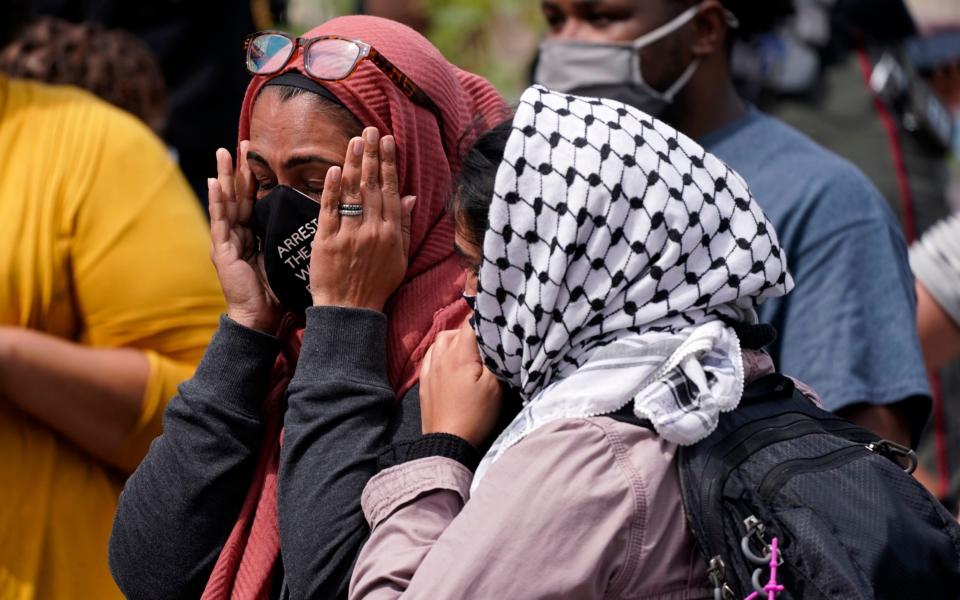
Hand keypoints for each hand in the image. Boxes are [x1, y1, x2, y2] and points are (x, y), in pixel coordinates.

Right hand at [209, 142, 280, 332]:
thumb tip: (320, 221)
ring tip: (224, 153)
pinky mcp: (221, 251)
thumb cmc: (280, 293)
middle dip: (239, 170)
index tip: (261, 156)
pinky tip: (213, 182)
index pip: (256, 201)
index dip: (257, 179)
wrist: (262, 319)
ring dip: (224, 177)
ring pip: (227, 203)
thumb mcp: (290, 259)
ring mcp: (228, 243)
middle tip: (243, 143)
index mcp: (257, 237)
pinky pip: (220, 221)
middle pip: (240, 196)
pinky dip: (216, 201)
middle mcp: (240, 236)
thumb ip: (296, 240)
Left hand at [310, 127, 415, 311]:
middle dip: (372, 156)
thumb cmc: (377, 286)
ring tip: (355, 141)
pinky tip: (333, 169)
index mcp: (392, 234)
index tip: (387, 142)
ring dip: (353, 164)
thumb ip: (405, 227)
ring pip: (352, 193)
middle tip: (370, 131)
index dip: (389, 165)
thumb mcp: (400, 258)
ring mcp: (349, 236)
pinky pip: (330, 211)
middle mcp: (373, 231)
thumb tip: (411, 198)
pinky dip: (331, 190)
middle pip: (372, 186)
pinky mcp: (326, 242)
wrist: (350, 311)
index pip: (391, 191)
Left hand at [420, 322, 502, 447]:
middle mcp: (441, 356)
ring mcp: (430, 369)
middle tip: (486, 342)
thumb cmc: (476, 414)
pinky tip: (448, 359)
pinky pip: (430, 355)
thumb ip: (495, 358)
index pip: (470, 323)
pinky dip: (440, 351)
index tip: (495, 325)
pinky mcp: (424, 382)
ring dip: (454, 339)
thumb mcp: (495, 386)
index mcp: (459, 354)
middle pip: (455, 330)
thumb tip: (496, 339)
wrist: (447, 442)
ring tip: (468, 350)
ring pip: (440, 340)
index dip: (484, 321)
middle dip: (470, 331)